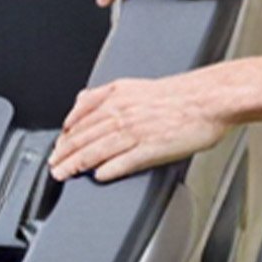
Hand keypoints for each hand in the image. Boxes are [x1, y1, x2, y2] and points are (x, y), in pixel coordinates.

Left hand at [49, 70, 237, 183]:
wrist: (209, 99)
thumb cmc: (180, 96)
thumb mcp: (135, 85)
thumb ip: (106, 94)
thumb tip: (82, 101)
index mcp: (118, 96)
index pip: (80, 119)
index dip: (64, 136)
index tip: (56, 147)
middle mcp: (122, 113)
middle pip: (83, 136)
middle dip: (63, 154)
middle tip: (52, 166)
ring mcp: (135, 132)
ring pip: (96, 150)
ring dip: (76, 164)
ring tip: (64, 174)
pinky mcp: (150, 148)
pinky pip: (122, 162)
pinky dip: (107, 170)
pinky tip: (97, 177)